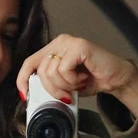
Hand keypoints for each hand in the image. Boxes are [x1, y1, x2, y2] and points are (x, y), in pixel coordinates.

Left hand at [17, 34, 137, 117]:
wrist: (114, 79)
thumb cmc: (91, 80)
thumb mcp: (64, 85)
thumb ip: (48, 84)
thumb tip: (31, 94)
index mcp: (53, 49)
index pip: (29, 62)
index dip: (23, 80)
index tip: (25, 95)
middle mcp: (59, 42)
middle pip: (40, 71)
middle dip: (52, 89)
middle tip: (68, 93)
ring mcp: (69, 42)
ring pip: (51, 71)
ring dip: (64, 85)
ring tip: (78, 83)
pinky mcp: (79, 46)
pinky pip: (63, 69)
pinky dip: (72, 80)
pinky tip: (83, 78)